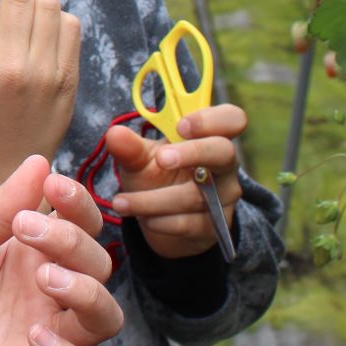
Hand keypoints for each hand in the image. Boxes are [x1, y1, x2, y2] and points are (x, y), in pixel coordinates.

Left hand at [0, 156, 123, 345]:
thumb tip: (40, 161)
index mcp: (35, 252)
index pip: (82, 224)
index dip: (79, 203)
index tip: (52, 186)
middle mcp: (50, 291)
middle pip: (99, 264)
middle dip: (74, 242)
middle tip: (26, 230)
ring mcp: (48, 333)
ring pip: (105, 317)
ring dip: (88, 294)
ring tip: (45, 279)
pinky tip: (35, 336)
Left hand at [104, 103, 246, 259]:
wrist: (160, 219)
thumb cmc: (156, 176)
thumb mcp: (140, 159)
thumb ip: (130, 147)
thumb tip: (115, 134)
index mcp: (210, 136)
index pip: (231, 118)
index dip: (211, 119)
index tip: (180, 126)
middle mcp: (224, 165)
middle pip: (225, 152)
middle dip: (193, 153)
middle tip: (161, 159)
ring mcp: (223, 197)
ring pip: (198, 196)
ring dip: (153, 200)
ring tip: (120, 202)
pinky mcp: (214, 226)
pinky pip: (190, 224)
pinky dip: (161, 222)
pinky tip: (142, 219)